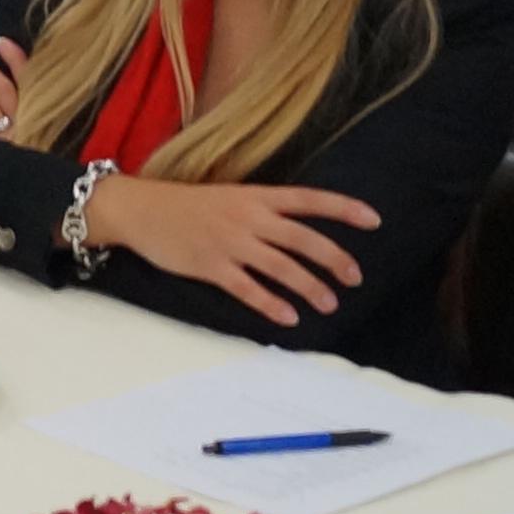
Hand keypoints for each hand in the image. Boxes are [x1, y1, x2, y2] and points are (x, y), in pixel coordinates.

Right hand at [87, 173, 380, 325]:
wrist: (139, 209)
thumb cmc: (186, 205)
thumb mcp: (230, 196)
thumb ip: (263, 211)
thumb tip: (298, 231)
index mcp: (256, 196)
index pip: (310, 199)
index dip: (344, 209)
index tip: (374, 221)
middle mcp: (249, 217)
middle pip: (304, 239)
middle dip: (335, 260)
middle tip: (354, 279)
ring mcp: (230, 242)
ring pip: (282, 267)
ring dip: (311, 287)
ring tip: (329, 304)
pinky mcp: (211, 266)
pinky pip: (248, 289)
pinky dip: (272, 304)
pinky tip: (289, 318)